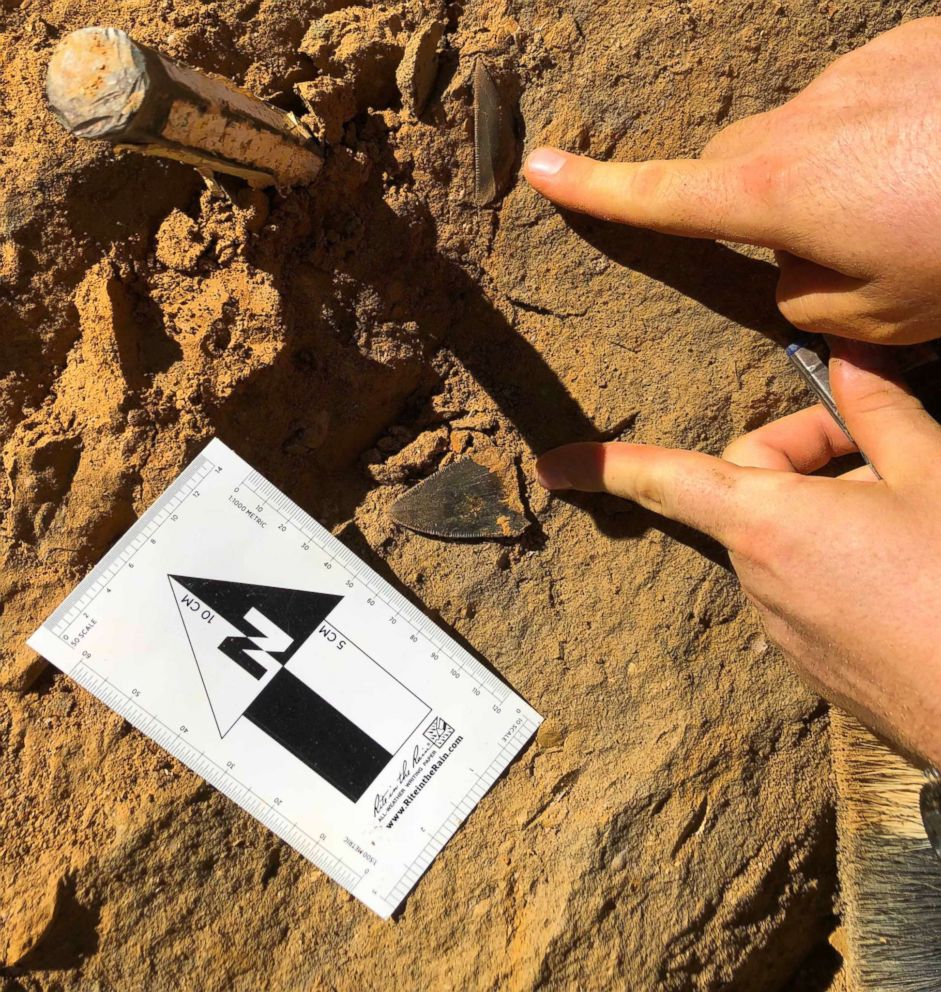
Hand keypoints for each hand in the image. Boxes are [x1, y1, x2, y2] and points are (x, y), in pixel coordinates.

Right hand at [524, 17, 940, 344]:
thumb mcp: (885, 315)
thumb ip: (809, 297)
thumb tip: (797, 262)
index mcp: (777, 190)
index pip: (661, 194)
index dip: (595, 190)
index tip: (541, 173)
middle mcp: (804, 117)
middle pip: (736, 160)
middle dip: (754, 202)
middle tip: (829, 249)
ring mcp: (861, 70)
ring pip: (806, 132)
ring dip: (830, 174)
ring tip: (911, 204)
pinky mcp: (913, 44)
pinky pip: (866, 98)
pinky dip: (883, 137)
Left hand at [535, 344, 940, 767]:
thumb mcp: (936, 476)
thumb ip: (882, 411)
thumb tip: (851, 357)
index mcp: (770, 524)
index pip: (665, 478)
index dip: (602, 463)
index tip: (549, 467)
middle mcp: (758, 579)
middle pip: (750, 491)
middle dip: (807, 458)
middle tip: (885, 453)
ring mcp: (783, 629)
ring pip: (785, 541)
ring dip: (830, 512)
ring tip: (910, 518)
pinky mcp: (813, 664)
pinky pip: (806, 590)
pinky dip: (839, 563)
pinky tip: (906, 570)